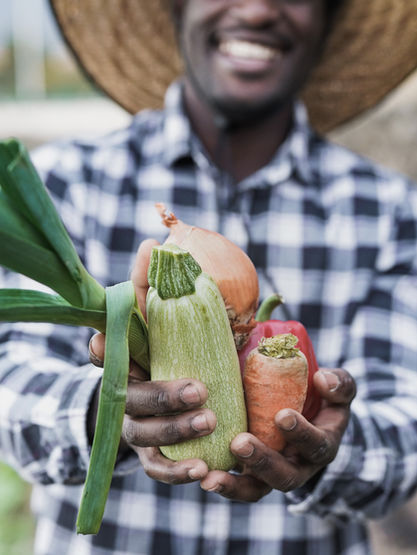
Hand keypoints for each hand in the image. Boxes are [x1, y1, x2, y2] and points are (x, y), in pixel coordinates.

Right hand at [87, 239, 214, 484]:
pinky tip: (203, 473)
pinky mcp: (152, 454)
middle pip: (133, 399)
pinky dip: (178, 473)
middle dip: (163, 395)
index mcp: (128, 360)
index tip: (102, 344)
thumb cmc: (170, 350)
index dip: (101, 350)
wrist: (172, 397)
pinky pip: (158, 470)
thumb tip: (152, 242)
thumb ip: (157, 287)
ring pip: (145, 436)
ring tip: (209, 422)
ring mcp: (137, 427)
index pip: (107, 353)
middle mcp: (126, 394)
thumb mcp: (167, 320)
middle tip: (198, 389)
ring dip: (175, 432)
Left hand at [199, 368, 355, 500]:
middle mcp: (300, 466)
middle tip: (240, 443)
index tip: (282, 416)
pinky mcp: (253, 476)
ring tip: (211, 477)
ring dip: (235, 485)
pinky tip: (202, 477)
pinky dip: (223, 485)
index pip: (316, 445)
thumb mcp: (338, 392)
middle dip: (262, 461)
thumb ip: (339, 384)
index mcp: (322, 446)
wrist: (307, 417)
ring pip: (258, 489)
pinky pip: (239, 487)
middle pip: (285, 476)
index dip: (301, 433)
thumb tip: (322, 378)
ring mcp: (274, 475)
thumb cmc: (322, 401)